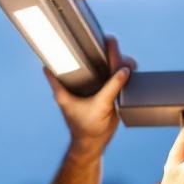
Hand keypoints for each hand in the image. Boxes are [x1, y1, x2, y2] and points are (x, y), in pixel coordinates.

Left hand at [43, 35, 136, 156]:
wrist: (95, 142)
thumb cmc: (88, 127)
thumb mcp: (101, 105)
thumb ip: (112, 87)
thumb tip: (124, 70)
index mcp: (65, 88)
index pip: (54, 67)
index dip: (56, 53)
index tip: (62, 41)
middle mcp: (77, 85)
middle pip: (84, 61)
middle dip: (98, 51)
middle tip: (110, 41)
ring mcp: (90, 88)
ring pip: (100, 68)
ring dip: (114, 61)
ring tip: (124, 59)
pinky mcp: (102, 93)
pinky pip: (111, 78)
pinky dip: (120, 72)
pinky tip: (129, 68)